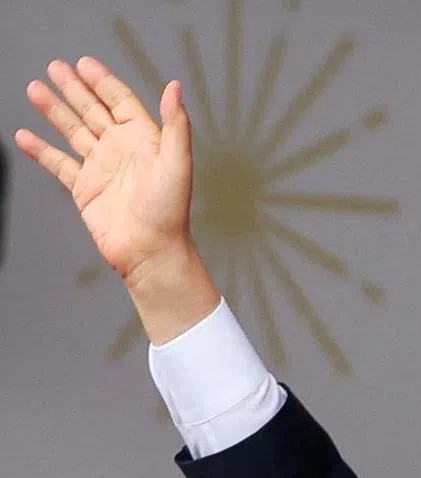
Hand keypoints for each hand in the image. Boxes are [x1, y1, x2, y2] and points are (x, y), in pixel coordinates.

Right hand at [15, 57, 218, 343]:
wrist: (150, 252)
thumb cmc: (169, 211)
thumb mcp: (177, 163)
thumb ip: (175, 124)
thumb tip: (174, 87)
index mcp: (145, 140)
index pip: (120, 102)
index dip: (103, 82)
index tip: (84, 63)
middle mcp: (122, 151)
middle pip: (93, 111)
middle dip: (74, 88)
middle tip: (54, 67)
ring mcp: (101, 168)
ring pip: (73, 131)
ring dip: (54, 111)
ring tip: (35, 89)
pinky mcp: (84, 189)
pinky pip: (58, 163)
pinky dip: (41, 150)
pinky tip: (25, 135)